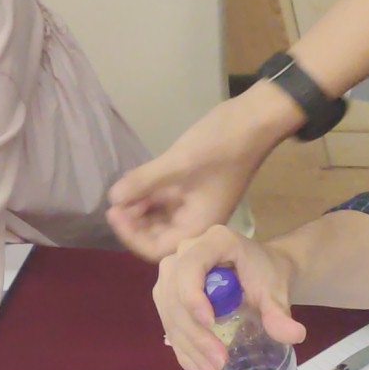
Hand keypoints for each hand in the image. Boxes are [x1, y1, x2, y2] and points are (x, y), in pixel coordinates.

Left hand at [108, 89, 297, 259]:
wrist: (255, 120)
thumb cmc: (221, 145)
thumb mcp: (178, 164)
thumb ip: (144, 182)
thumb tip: (112, 199)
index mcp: (199, 227)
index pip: (157, 249)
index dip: (131, 236)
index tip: (114, 212)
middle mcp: (196, 222)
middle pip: (156, 237)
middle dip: (133, 223)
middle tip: (116, 201)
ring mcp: (194, 206)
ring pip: (158, 219)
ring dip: (138, 209)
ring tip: (124, 191)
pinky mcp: (191, 190)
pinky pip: (165, 202)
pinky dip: (147, 196)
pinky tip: (134, 183)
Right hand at [152, 224, 302, 369]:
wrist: (261, 271)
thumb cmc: (267, 273)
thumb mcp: (275, 290)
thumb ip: (279, 311)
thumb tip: (294, 336)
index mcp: (212, 242)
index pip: (191, 268)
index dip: (193, 295)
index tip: (210, 323)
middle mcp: (183, 253)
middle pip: (176, 296)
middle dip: (196, 334)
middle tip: (219, 362)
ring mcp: (170, 274)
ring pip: (169, 314)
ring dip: (189, 347)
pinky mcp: (166, 294)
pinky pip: (168, 323)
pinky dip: (183, 349)